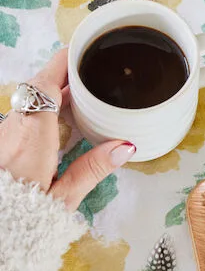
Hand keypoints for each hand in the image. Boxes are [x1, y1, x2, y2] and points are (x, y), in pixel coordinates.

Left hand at [0, 48, 134, 211]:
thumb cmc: (24, 221)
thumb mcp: (63, 199)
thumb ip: (93, 169)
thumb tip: (125, 146)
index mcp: (33, 136)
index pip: (47, 83)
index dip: (65, 62)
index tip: (84, 48)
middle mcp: (13, 128)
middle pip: (38, 88)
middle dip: (65, 76)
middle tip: (92, 70)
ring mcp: (4, 135)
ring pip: (29, 102)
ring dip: (53, 95)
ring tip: (82, 94)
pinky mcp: (1, 144)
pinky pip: (22, 116)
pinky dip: (42, 110)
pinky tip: (60, 121)